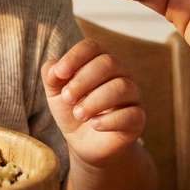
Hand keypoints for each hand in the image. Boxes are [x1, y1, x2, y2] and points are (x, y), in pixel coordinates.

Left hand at [41, 38, 145, 164]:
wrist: (83, 142)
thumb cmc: (72, 109)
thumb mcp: (55, 92)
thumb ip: (51, 75)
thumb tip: (54, 68)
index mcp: (98, 61)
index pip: (92, 47)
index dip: (74, 57)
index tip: (59, 73)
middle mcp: (120, 73)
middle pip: (108, 63)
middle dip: (83, 80)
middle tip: (67, 98)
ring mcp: (132, 95)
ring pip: (121, 87)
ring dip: (95, 101)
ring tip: (78, 114)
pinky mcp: (137, 119)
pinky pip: (131, 114)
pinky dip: (109, 120)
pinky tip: (94, 125)